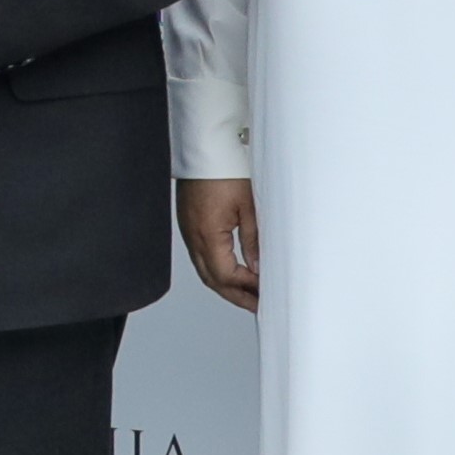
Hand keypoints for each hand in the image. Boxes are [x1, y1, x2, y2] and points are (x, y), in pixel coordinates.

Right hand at [178, 180, 260, 310]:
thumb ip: (253, 240)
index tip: (266, 293)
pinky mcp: (189, 225)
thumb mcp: (249, 206)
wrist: (205, 148)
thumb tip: (257, 267)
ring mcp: (188, 232)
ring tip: (248, 292)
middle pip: (212, 280)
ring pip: (205, 271)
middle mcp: (193, 237)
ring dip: (226, 285)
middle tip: (257, 306)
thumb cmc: (226, 168)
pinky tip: (232, 271)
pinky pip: (201, 257)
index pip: (226, 275)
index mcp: (208, 234)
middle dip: (236, 296)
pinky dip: (217, 270)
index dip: (247, 287)